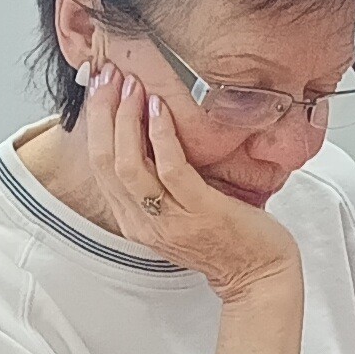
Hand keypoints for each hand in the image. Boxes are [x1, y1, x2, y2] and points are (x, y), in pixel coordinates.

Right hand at [84, 67, 301, 309]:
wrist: (259, 276)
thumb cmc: (225, 240)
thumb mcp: (178, 212)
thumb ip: (158, 183)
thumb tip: (148, 134)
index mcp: (134, 221)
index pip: (99, 166)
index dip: (95, 122)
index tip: (100, 88)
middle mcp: (144, 223)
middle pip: (104, 161)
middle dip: (103, 112)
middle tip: (110, 76)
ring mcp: (170, 220)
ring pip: (128, 164)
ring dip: (127, 118)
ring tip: (134, 85)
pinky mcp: (200, 212)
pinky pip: (170, 168)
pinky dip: (161, 134)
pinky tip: (161, 109)